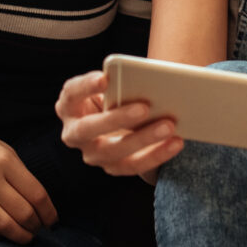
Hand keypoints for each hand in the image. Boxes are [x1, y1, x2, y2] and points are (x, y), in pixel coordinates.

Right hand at [0, 113, 57, 242]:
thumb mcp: (0, 149)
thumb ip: (19, 173)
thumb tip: (38, 202)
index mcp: (5, 160)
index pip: (37, 195)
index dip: (49, 213)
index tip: (52, 221)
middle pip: (24, 214)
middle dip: (36, 226)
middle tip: (39, 229)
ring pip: (5, 226)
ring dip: (20, 236)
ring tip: (25, 237)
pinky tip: (2, 233)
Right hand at [55, 72, 183, 177]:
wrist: (117, 123)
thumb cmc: (114, 96)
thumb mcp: (112, 88)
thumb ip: (121, 84)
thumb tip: (148, 80)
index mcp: (69, 105)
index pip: (72, 93)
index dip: (86, 86)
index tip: (105, 78)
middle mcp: (74, 133)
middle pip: (89, 128)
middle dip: (118, 118)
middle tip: (145, 107)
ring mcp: (91, 154)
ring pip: (113, 151)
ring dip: (143, 139)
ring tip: (169, 126)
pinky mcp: (111, 167)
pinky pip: (134, 165)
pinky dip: (157, 155)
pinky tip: (176, 142)